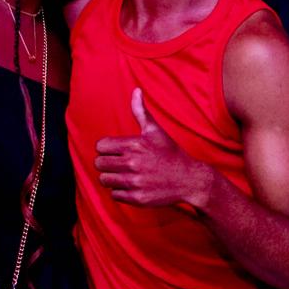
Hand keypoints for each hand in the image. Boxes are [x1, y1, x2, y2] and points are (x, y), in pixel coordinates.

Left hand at [95, 89, 213, 207]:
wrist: (189, 179)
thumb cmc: (170, 153)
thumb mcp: (156, 131)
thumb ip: (141, 112)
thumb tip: (136, 90)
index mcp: (134, 144)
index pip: (100, 146)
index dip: (106, 149)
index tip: (116, 152)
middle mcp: (133, 163)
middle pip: (99, 164)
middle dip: (107, 164)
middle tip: (120, 164)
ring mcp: (135, 182)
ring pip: (105, 180)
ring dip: (112, 178)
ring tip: (125, 175)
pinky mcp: (137, 198)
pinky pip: (115, 195)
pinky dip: (121, 192)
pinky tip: (133, 186)